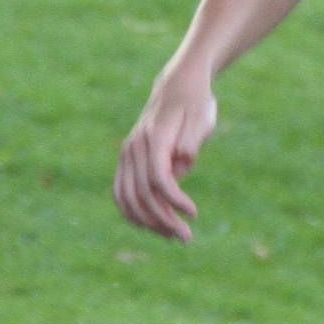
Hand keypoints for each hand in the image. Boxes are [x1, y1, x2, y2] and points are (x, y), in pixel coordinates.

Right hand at [113, 70, 217, 241]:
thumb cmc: (195, 103)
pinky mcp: (126, 160)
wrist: (177, 85)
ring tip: (172, 236)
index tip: (194, 214)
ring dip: (148, 222)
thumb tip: (181, 162)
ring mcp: (127, 154)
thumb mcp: (202, 118)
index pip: (158, 178)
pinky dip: (132, 213)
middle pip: (142, 193)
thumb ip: (191, 140)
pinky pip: (120, 192)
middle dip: (163, 220)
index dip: (174, 200)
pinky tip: (151, 227)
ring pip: (127, 198)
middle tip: (186, 238)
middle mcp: (135, 147)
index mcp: (155, 137)